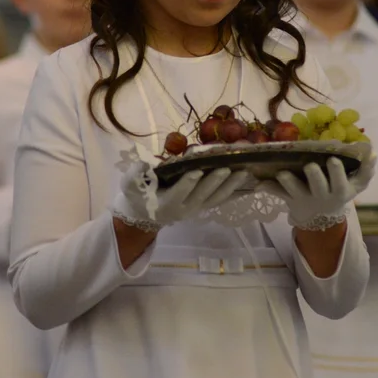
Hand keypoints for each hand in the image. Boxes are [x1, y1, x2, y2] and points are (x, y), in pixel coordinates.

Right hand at [112, 161, 247, 231]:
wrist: (144, 213)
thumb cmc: (137, 194)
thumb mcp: (129, 185)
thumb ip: (134, 175)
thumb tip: (143, 164)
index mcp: (165, 204)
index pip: (178, 193)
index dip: (187, 184)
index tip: (196, 171)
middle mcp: (184, 209)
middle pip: (202, 196)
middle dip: (214, 182)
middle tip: (226, 168)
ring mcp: (196, 209)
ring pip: (215, 199)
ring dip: (230, 186)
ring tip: (243, 172)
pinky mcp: (203, 206)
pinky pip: (221, 200)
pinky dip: (234, 192)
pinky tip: (248, 184)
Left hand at [258, 154, 376, 230]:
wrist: (323, 217)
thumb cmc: (340, 192)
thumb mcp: (357, 186)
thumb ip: (366, 171)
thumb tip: (373, 154)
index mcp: (339, 191)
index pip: (339, 183)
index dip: (336, 173)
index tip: (333, 160)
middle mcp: (321, 195)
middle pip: (318, 187)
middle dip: (314, 177)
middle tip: (310, 165)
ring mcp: (304, 198)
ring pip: (295, 191)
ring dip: (288, 183)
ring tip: (282, 173)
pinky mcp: (289, 199)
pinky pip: (278, 194)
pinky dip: (268, 188)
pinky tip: (259, 183)